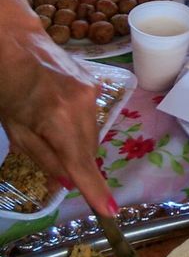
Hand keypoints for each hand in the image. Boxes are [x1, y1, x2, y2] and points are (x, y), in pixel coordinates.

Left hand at [0, 17, 115, 216]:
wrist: (17, 44)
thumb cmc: (8, 89)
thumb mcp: (17, 130)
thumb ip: (44, 158)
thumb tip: (67, 182)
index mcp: (59, 119)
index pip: (81, 165)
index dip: (95, 191)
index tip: (110, 213)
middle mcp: (83, 105)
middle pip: (88, 150)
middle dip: (76, 164)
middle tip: (56, 163)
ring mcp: (93, 92)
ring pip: (92, 134)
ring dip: (78, 144)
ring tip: (52, 131)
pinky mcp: (95, 83)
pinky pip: (92, 116)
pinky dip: (80, 126)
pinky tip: (60, 115)